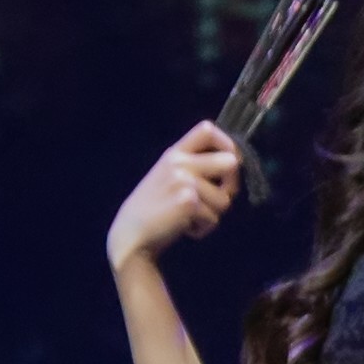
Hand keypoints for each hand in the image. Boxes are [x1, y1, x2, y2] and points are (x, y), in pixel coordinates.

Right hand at [105, 122, 242, 267]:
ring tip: (189, 217)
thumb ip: (192, 164)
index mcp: (174, 153)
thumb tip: (233, 163)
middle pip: (231, 162)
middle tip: (218, 199)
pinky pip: (214, 219)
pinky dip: (203, 229)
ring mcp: (183, 181)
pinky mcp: (188, 202)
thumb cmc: (152, 208)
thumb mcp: (166, 175)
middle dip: (232, 185)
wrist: (130, 234)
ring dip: (212, 214)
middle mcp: (179, 163)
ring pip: (225, 199)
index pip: (206, 129)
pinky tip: (184, 228)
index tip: (232, 160)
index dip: (227, 143)